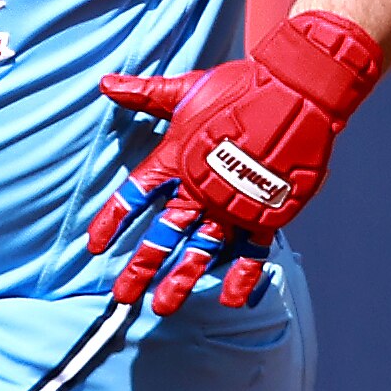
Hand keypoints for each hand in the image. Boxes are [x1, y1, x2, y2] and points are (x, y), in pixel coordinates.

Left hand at [84, 10, 382, 312]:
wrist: (296, 90)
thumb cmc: (241, 86)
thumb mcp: (187, 88)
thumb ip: (146, 94)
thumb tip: (106, 83)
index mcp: (176, 159)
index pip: (135, 194)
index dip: (112, 219)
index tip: (93, 245)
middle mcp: (200, 188)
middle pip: (164, 235)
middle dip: (142, 267)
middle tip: (124, 296)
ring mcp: (233, 204)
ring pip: (201, 251)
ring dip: (182, 280)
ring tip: (164, 307)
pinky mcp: (267, 211)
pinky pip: (252, 251)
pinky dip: (242, 277)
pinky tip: (231, 300)